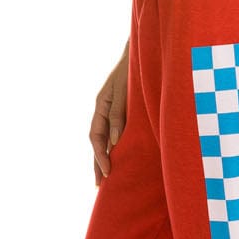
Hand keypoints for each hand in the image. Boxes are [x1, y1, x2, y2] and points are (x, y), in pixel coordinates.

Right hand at [89, 47, 128, 184]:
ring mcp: (112, 109)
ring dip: (106, 156)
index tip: (107, 172)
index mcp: (101, 105)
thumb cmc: (132, 70)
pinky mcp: (123, 110)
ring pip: (105, 138)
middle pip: (98, 141)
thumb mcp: (124, 92)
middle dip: (99, 162)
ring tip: (107, 176)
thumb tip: (114, 141)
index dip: (100, 156)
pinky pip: (115, 131)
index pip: (96, 137)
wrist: (142, 53)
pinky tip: (119, 155)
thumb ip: (118, 115)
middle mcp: (104, 110)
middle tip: (100, 184)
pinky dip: (115, 146)